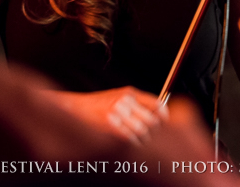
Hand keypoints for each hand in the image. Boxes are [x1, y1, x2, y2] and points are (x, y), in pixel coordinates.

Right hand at [44, 86, 167, 144]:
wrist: (75, 108)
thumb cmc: (98, 105)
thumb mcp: (119, 96)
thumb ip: (138, 102)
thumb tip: (160, 112)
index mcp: (129, 93)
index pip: (156, 104)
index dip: (164, 116)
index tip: (164, 123)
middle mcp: (125, 101)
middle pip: (151, 121)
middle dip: (153, 131)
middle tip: (148, 135)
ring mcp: (117, 113)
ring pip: (142, 132)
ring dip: (142, 140)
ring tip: (136, 140)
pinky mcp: (110, 126)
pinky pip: (131, 139)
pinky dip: (132, 144)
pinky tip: (128, 143)